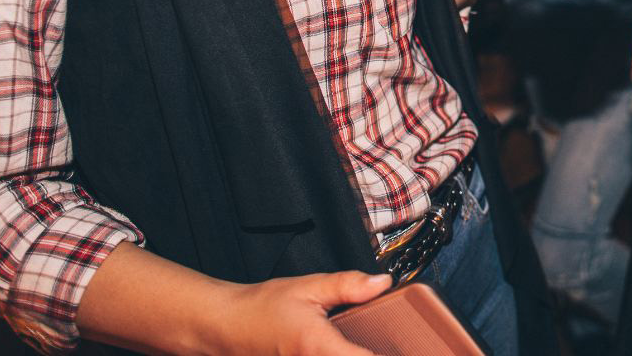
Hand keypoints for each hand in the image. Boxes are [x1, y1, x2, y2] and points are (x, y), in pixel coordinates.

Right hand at [211, 269, 390, 355]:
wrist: (223, 327)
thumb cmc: (259, 309)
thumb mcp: (308, 287)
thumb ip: (348, 285)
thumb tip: (382, 283)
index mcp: (320, 349)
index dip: (392, 355)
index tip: (408, 348)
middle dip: (372, 352)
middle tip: (392, 345)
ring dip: (357, 354)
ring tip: (370, 344)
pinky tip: (348, 348)